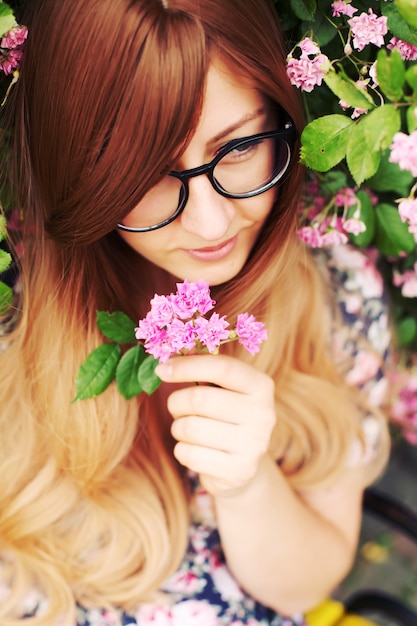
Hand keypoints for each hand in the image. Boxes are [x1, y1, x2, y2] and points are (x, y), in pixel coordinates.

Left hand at [155, 354, 276, 496]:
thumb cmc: (224, 416)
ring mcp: (254, 445)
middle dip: (177, 402)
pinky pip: (190, 455)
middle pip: (199, 399)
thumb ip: (201, 370)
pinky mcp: (239, 471)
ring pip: (190, 428)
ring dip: (178, 428)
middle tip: (176, 406)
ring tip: (188, 429)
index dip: (188, 366)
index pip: (222, 368)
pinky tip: (195, 450)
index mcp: (261, 386)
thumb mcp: (222, 389)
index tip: (162, 369)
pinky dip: (182, 450)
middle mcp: (263, 414)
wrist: (241, 465)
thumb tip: (168, 357)